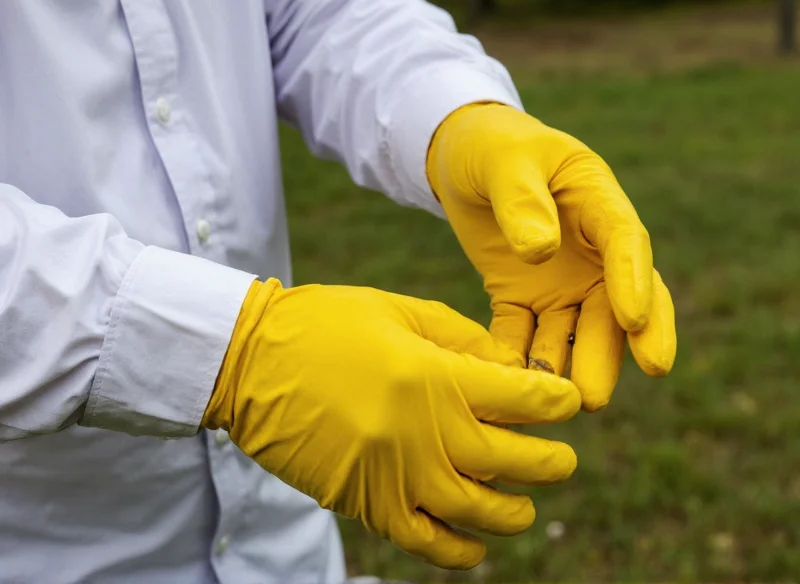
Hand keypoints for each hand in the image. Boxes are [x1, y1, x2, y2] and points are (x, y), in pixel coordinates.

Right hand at [203, 279, 580, 568]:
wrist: (249, 361)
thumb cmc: (325, 324)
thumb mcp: (399, 310)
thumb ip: (462, 338)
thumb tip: (512, 368)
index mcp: (432, 376)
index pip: (521, 398)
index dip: (555, 400)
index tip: (567, 402)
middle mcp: (421, 433)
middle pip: (511, 460)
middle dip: (551, 461)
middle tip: (564, 459)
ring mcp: (394, 475)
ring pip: (477, 510)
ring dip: (514, 511)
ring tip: (527, 504)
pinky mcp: (365, 502)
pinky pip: (425, 541)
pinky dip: (458, 550)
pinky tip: (476, 545)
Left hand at [427, 103, 675, 409]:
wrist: (463, 160)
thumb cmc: (493, 148)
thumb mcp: (506, 162)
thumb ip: (523, 200)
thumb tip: (542, 251)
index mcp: (598, 203)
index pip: (627, 243)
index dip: (635, 282)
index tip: (637, 321)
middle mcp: (590, 252)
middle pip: (610, 306)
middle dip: (607, 352)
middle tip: (595, 395)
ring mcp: (558, 280)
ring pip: (571, 331)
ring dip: (566, 366)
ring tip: (557, 404)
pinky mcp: (521, 298)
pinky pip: (522, 334)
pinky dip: (517, 359)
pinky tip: (508, 385)